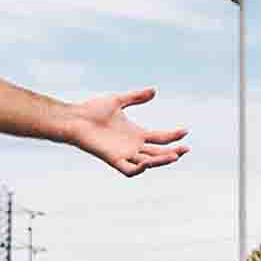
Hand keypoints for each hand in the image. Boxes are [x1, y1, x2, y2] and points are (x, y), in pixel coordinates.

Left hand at [69, 89, 188, 176]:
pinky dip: (139, 169)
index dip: (173, 136)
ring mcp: (123, 153)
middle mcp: (132, 146)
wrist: (74, 118)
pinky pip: (129, 170)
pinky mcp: (113, 159)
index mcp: (136, 134)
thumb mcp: (117, 100)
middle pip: (158, 153)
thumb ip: (136, 97)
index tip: (185, 131)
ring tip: (175, 156)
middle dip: (173, 152)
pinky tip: (148, 162)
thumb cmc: (91, 110)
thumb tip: (154, 90)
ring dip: (161, 161)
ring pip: (148, 162)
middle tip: (186, 149)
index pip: (160, 138)